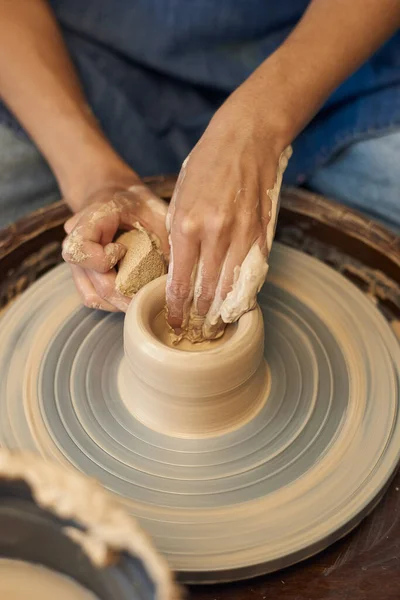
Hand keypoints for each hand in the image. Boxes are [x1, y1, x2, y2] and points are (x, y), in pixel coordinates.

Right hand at [62, 179, 168, 311]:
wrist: (114, 197)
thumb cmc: (138, 203)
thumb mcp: (154, 210)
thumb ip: (162, 236)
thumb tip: (180, 273)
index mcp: (90, 220)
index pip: (79, 249)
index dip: (102, 259)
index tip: (124, 250)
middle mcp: (75, 242)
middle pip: (93, 282)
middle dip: (125, 293)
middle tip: (150, 295)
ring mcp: (77, 262)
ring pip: (92, 296)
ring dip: (120, 302)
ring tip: (143, 297)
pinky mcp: (83, 276)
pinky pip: (93, 298)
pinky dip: (114, 303)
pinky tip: (132, 295)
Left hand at [166, 91, 290, 340]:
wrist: (245, 138)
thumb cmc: (207, 165)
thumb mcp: (180, 198)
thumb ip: (179, 237)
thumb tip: (180, 271)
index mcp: (187, 225)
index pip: (180, 282)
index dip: (177, 308)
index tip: (175, 322)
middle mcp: (215, 234)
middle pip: (207, 291)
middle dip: (200, 316)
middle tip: (196, 332)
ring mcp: (242, 235)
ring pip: (232, 286)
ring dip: (224, 310)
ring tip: (216, 325)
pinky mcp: (262, 232)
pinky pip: (253, 271)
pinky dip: (245, 291)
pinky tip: (238, 302)